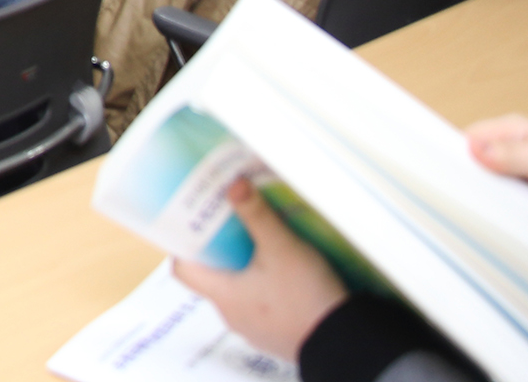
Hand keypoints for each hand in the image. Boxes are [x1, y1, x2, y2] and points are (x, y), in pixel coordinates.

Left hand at [170, 179, 346, 363]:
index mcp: (223, 295)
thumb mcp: (281, 248)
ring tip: (261, 240)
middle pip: (212, 277)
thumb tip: (232, 184)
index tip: (193, 223)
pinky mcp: (277, 334)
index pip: (182, 270)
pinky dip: (265, 286)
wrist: (346, 343)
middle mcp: (232, 315)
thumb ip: (256, 215)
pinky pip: (262, 305)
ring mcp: (255, 328)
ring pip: (239, 290)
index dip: (183, 246)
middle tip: (231, 221)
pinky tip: (286, 271)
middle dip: (220, 248)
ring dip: (245, 267)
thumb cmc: (306, 296)